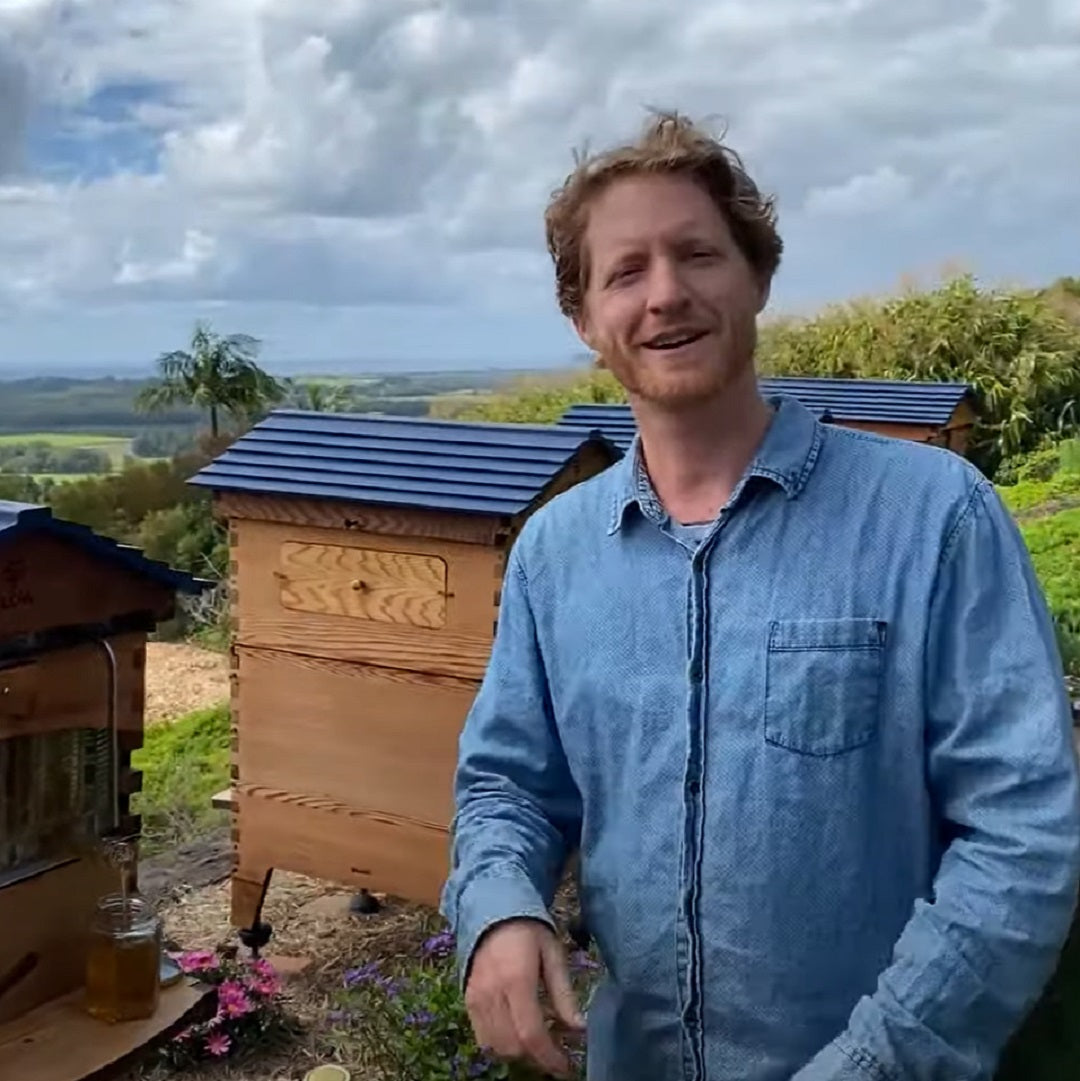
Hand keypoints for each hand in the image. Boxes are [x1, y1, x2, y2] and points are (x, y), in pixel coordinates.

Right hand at [464, 918, 585, 1077]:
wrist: (493, 908)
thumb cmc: (529, 930)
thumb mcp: (553, 954)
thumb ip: (564, 994)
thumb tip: (579, 1029)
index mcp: (517, 979)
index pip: (531, 1034)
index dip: (549, 1058)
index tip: (566, 1069)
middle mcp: (492, 992)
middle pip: (512, 1047)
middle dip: (536, 1057)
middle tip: (555, 1052)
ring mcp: (476, 998)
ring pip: (495, 1047)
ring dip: (518, 1053)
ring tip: (537, 1042)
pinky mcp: (467, 1000)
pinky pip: (481, 1037)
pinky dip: (499, 1044)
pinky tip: (516, 1033)